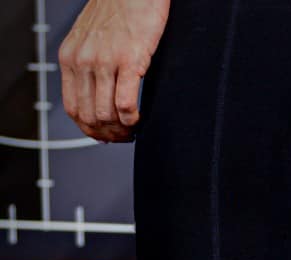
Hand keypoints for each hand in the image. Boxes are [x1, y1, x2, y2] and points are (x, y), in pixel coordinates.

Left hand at [58, 0, 169, 141]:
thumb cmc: (118, 11)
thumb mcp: (90, 39)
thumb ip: (88, 65)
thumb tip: (96, 95)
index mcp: (70, 57)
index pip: (72, 107)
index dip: (88, 129)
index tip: (104, 135)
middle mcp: (83, 61)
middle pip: (89, 115)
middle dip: (107, 134)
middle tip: (123, 136)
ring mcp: (105, 62)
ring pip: (106, 114)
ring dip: (121, 130)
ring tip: (133, 128)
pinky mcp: (129, 61)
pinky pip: (125, 103)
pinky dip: (133, 119)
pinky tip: (140, 117)